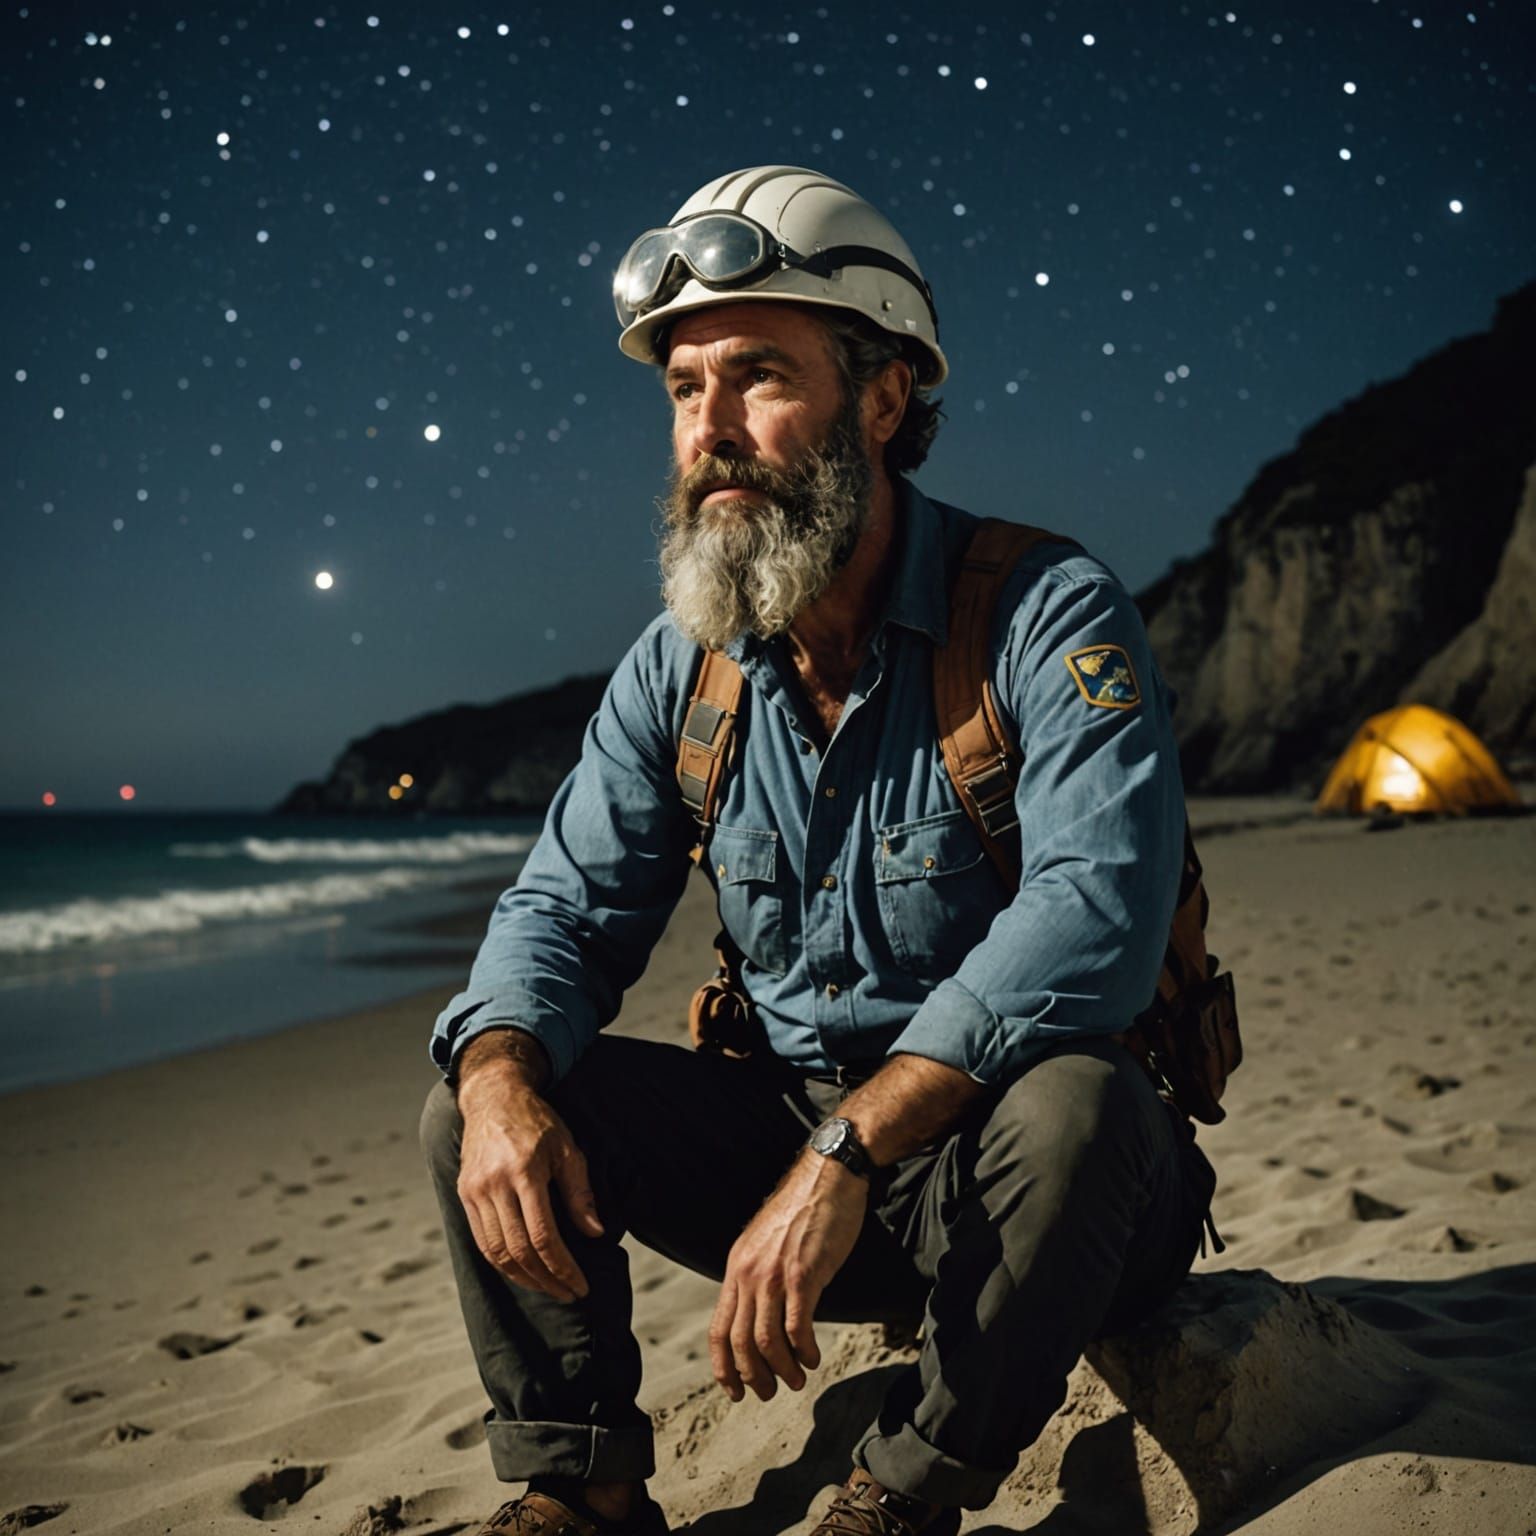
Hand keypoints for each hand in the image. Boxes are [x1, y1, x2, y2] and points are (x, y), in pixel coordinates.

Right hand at [456, 1075, 602, 1303]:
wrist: (494, 1096)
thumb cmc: (538, 1122)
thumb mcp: (568, 1149)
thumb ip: (580, 1193)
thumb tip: (595, 1233)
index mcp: (524, 1172)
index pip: (544, 1236)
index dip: (563, 1267)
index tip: (580, 1285)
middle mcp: (495, 1185)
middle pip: (519, 1251)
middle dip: (546, 1279)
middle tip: (568, 1294)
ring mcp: (475, 1191)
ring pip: (496, 1252)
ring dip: (523, 1278)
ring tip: (548, 1288)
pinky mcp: (464, 1193)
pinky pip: (481, 1240)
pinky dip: (501, 1262)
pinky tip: (522, 1271)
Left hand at [708, 1151, 867, 1401]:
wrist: (829, 1176)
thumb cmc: (804, 1211)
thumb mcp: (767, 1244)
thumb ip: (759, 1276)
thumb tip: (761, 1314)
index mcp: (737, 1267)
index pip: (719, 1329)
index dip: (724, 1367)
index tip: (735, 1391)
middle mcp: (749, 1273)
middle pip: (740, 1342)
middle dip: (753, 1376)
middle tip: (770, 1392)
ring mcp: (775, 1274)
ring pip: (766, 1341)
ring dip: (781, 1370)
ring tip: (797, 1380)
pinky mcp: (804, 1274)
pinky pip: (796, 1327)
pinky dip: (803, 1351)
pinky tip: (813, 1358)